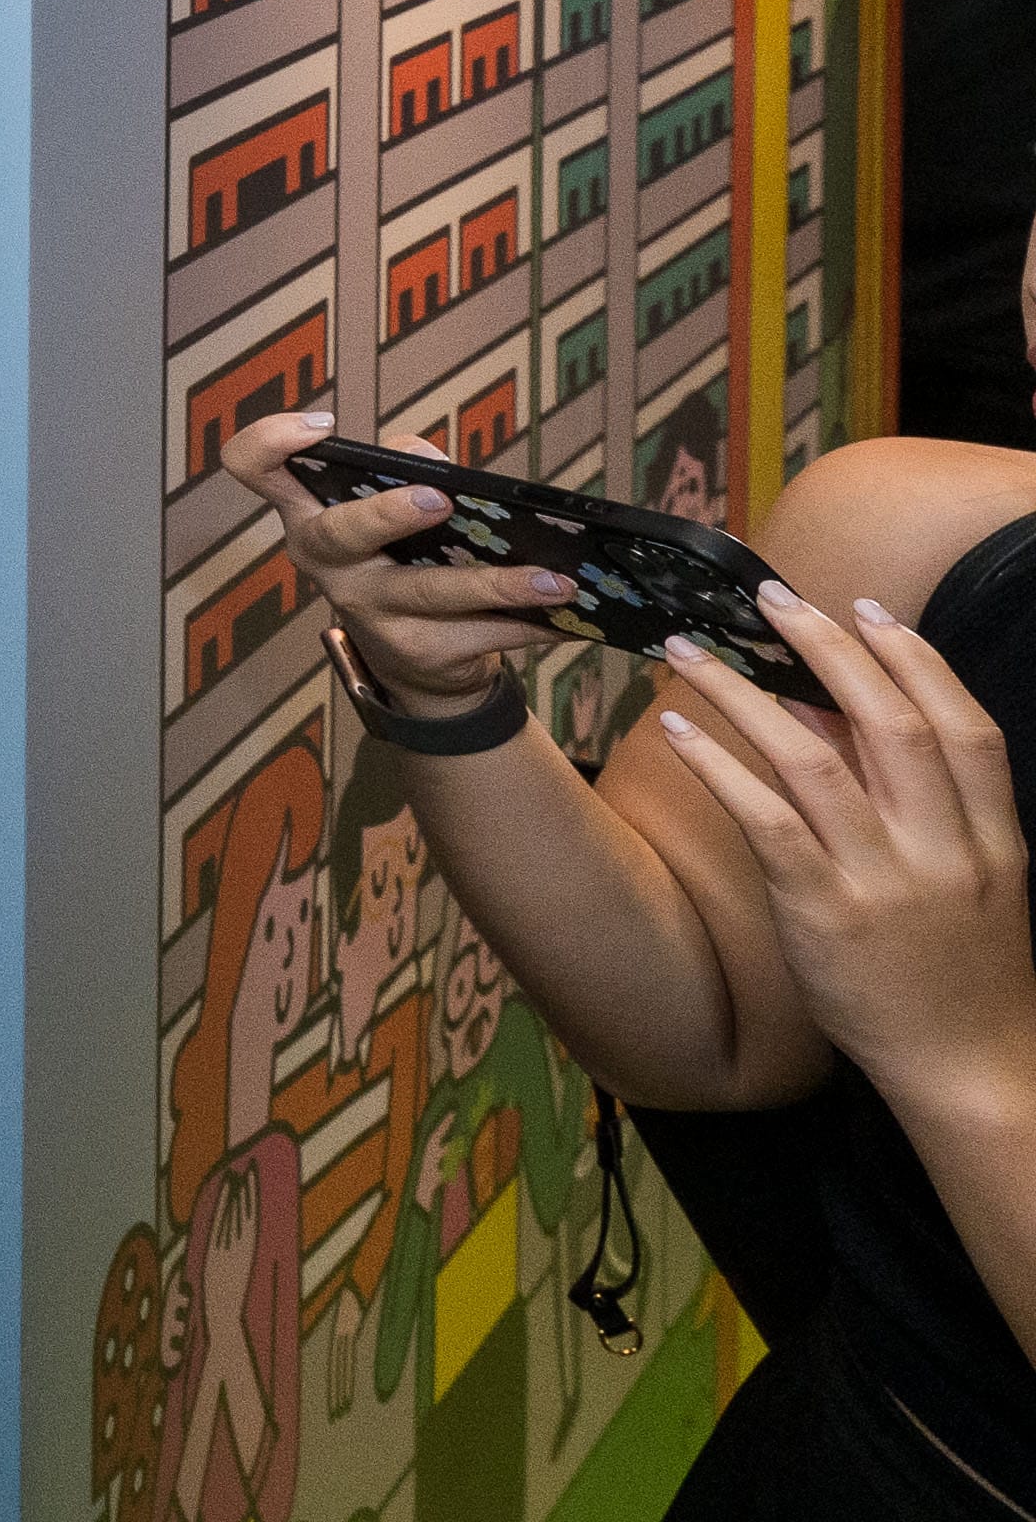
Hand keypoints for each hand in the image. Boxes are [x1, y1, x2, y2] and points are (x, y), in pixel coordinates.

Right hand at [213, 416, 574, 709]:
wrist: (416, 658)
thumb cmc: (399, 554)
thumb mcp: (389, 508)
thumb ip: (408, 468)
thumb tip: (440, 466)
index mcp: (307, 513)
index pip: (254, 466)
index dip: (273, 441)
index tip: (322, 426)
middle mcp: (326, 563)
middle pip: (339, 534)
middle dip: (388, 514)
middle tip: (439, 499)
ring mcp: (370, 612)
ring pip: (432, 593)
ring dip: (497, 583)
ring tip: (554, 578)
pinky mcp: (421, 653)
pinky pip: (486, 635)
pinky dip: (536, 624)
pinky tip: (574, 616)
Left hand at [651, 586, 1035, 1098]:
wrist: (972, 1073)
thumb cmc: (965, 973)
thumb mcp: (980, 884)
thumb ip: (930, 805)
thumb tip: (847, 716)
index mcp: (996, 841)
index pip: (965, 728)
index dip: (917, 661)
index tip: (868, 609)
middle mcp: (946, 852)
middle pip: (891, 725)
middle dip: (830, 650)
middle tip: (773, 599)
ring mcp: (885, 883)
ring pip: (813, 760)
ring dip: (745, 693)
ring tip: (689, 650)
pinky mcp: (824, 913)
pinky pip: (765, 820)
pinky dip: (719, 765)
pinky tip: (678, 729)